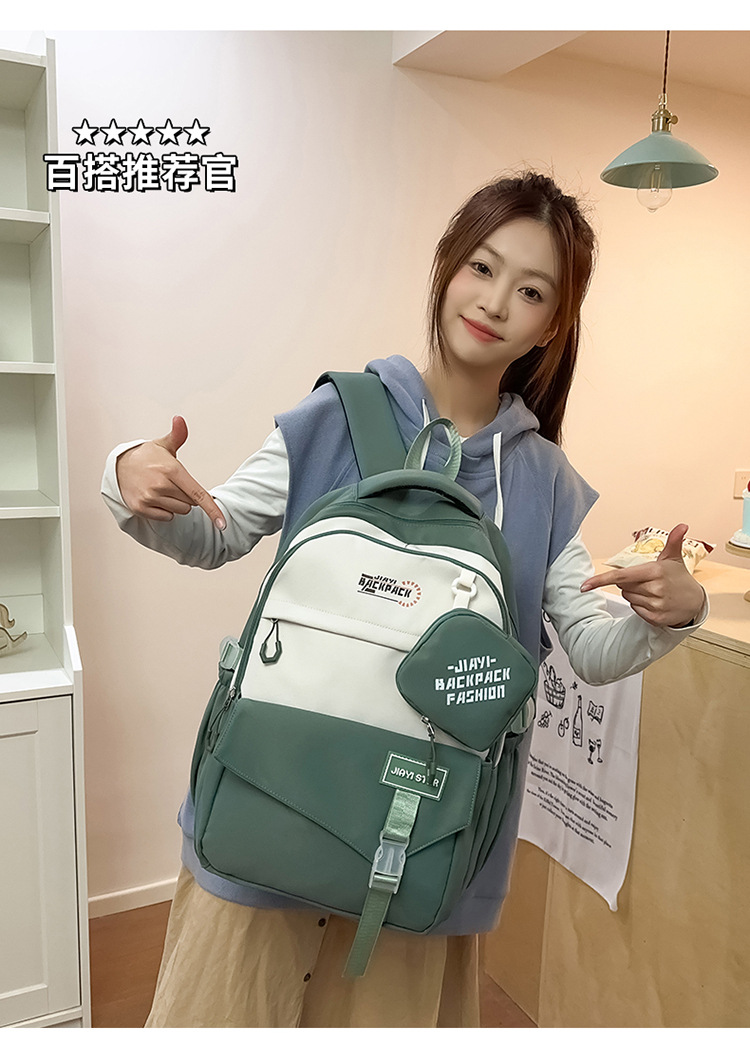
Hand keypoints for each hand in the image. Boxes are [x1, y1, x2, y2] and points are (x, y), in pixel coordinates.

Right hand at [116, 416, 226, 529]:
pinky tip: (156, 498)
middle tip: (173, 483)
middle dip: (187, 495)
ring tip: (164, 490)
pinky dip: (165, 511)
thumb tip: (179, 419)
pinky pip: (167, 517)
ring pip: (181, 511)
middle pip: (191, 503)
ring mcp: (150, 498)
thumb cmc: (147, 457)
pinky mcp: (141, 508)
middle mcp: (161, 485)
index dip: (212, 510)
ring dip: (177, 504)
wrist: (119, 467)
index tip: (222, 524)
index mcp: (171, 470)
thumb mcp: (163, 445)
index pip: (197, 494)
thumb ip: (177, 435)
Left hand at [580, 524, 704, 627]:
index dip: (600, 580)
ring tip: (653, 591)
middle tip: (646, 580)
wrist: (695, 602)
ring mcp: (656, 605)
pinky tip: (654, 602)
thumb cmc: (679, 577)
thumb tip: (682, 525)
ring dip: (634, 594)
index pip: (621, 576)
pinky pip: (635, 609)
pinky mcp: (655, 618)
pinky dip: (640, 606)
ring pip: (628, 598)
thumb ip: (673, 541)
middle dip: (629, 583)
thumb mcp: (674, 558)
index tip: (584, 586)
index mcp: (654, 571)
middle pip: (623, 587)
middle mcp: (655, 589)